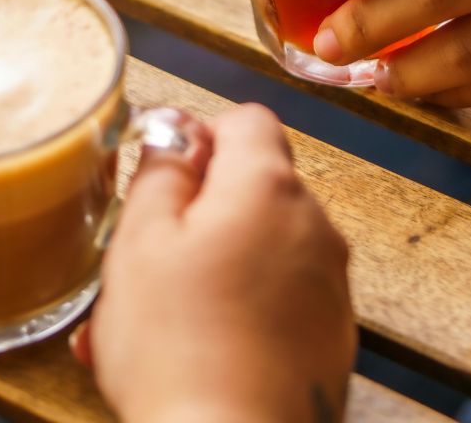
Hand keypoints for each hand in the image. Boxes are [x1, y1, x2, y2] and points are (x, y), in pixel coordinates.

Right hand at [80, 104, 355, 422]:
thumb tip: (175, 133)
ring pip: (260, 251)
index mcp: (268, 188)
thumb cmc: (179, 349)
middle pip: (255, 189)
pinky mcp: (331, 335)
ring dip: (209, 268)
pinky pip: (278, 301)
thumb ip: (159, 173)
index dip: (199, 137)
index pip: (246, 120)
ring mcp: (329, 284)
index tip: (162, 175)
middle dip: (196, 214)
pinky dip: (237, 312)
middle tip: (140, 259)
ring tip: (149, 321)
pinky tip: (189, 350)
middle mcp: (315, 226)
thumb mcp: (140, 244)